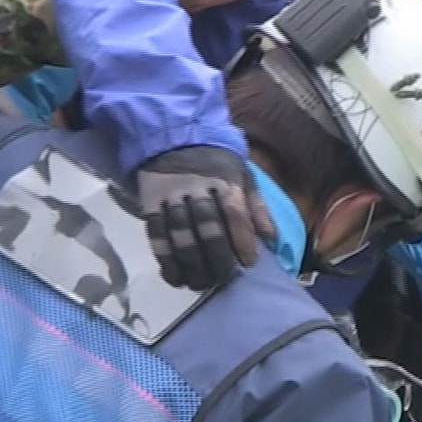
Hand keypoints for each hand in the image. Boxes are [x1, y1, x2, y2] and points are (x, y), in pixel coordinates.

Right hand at [138, 145, 275, 289]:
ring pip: (181, 233)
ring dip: (191, 263)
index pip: (234, 212)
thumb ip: (256, 206)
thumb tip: (271, 238)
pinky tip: (175, 276)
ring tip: (199, 283)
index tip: (247, 263)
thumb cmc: (215, 161)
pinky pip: (156, 234)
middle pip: (207, 226)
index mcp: (225, 178)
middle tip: (222, 279)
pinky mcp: (150, 202)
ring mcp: (172, 195)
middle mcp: (198, 187)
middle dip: (216, 257)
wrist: (173, 138)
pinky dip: (165, 259)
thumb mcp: (242, 173)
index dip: (242, 239)